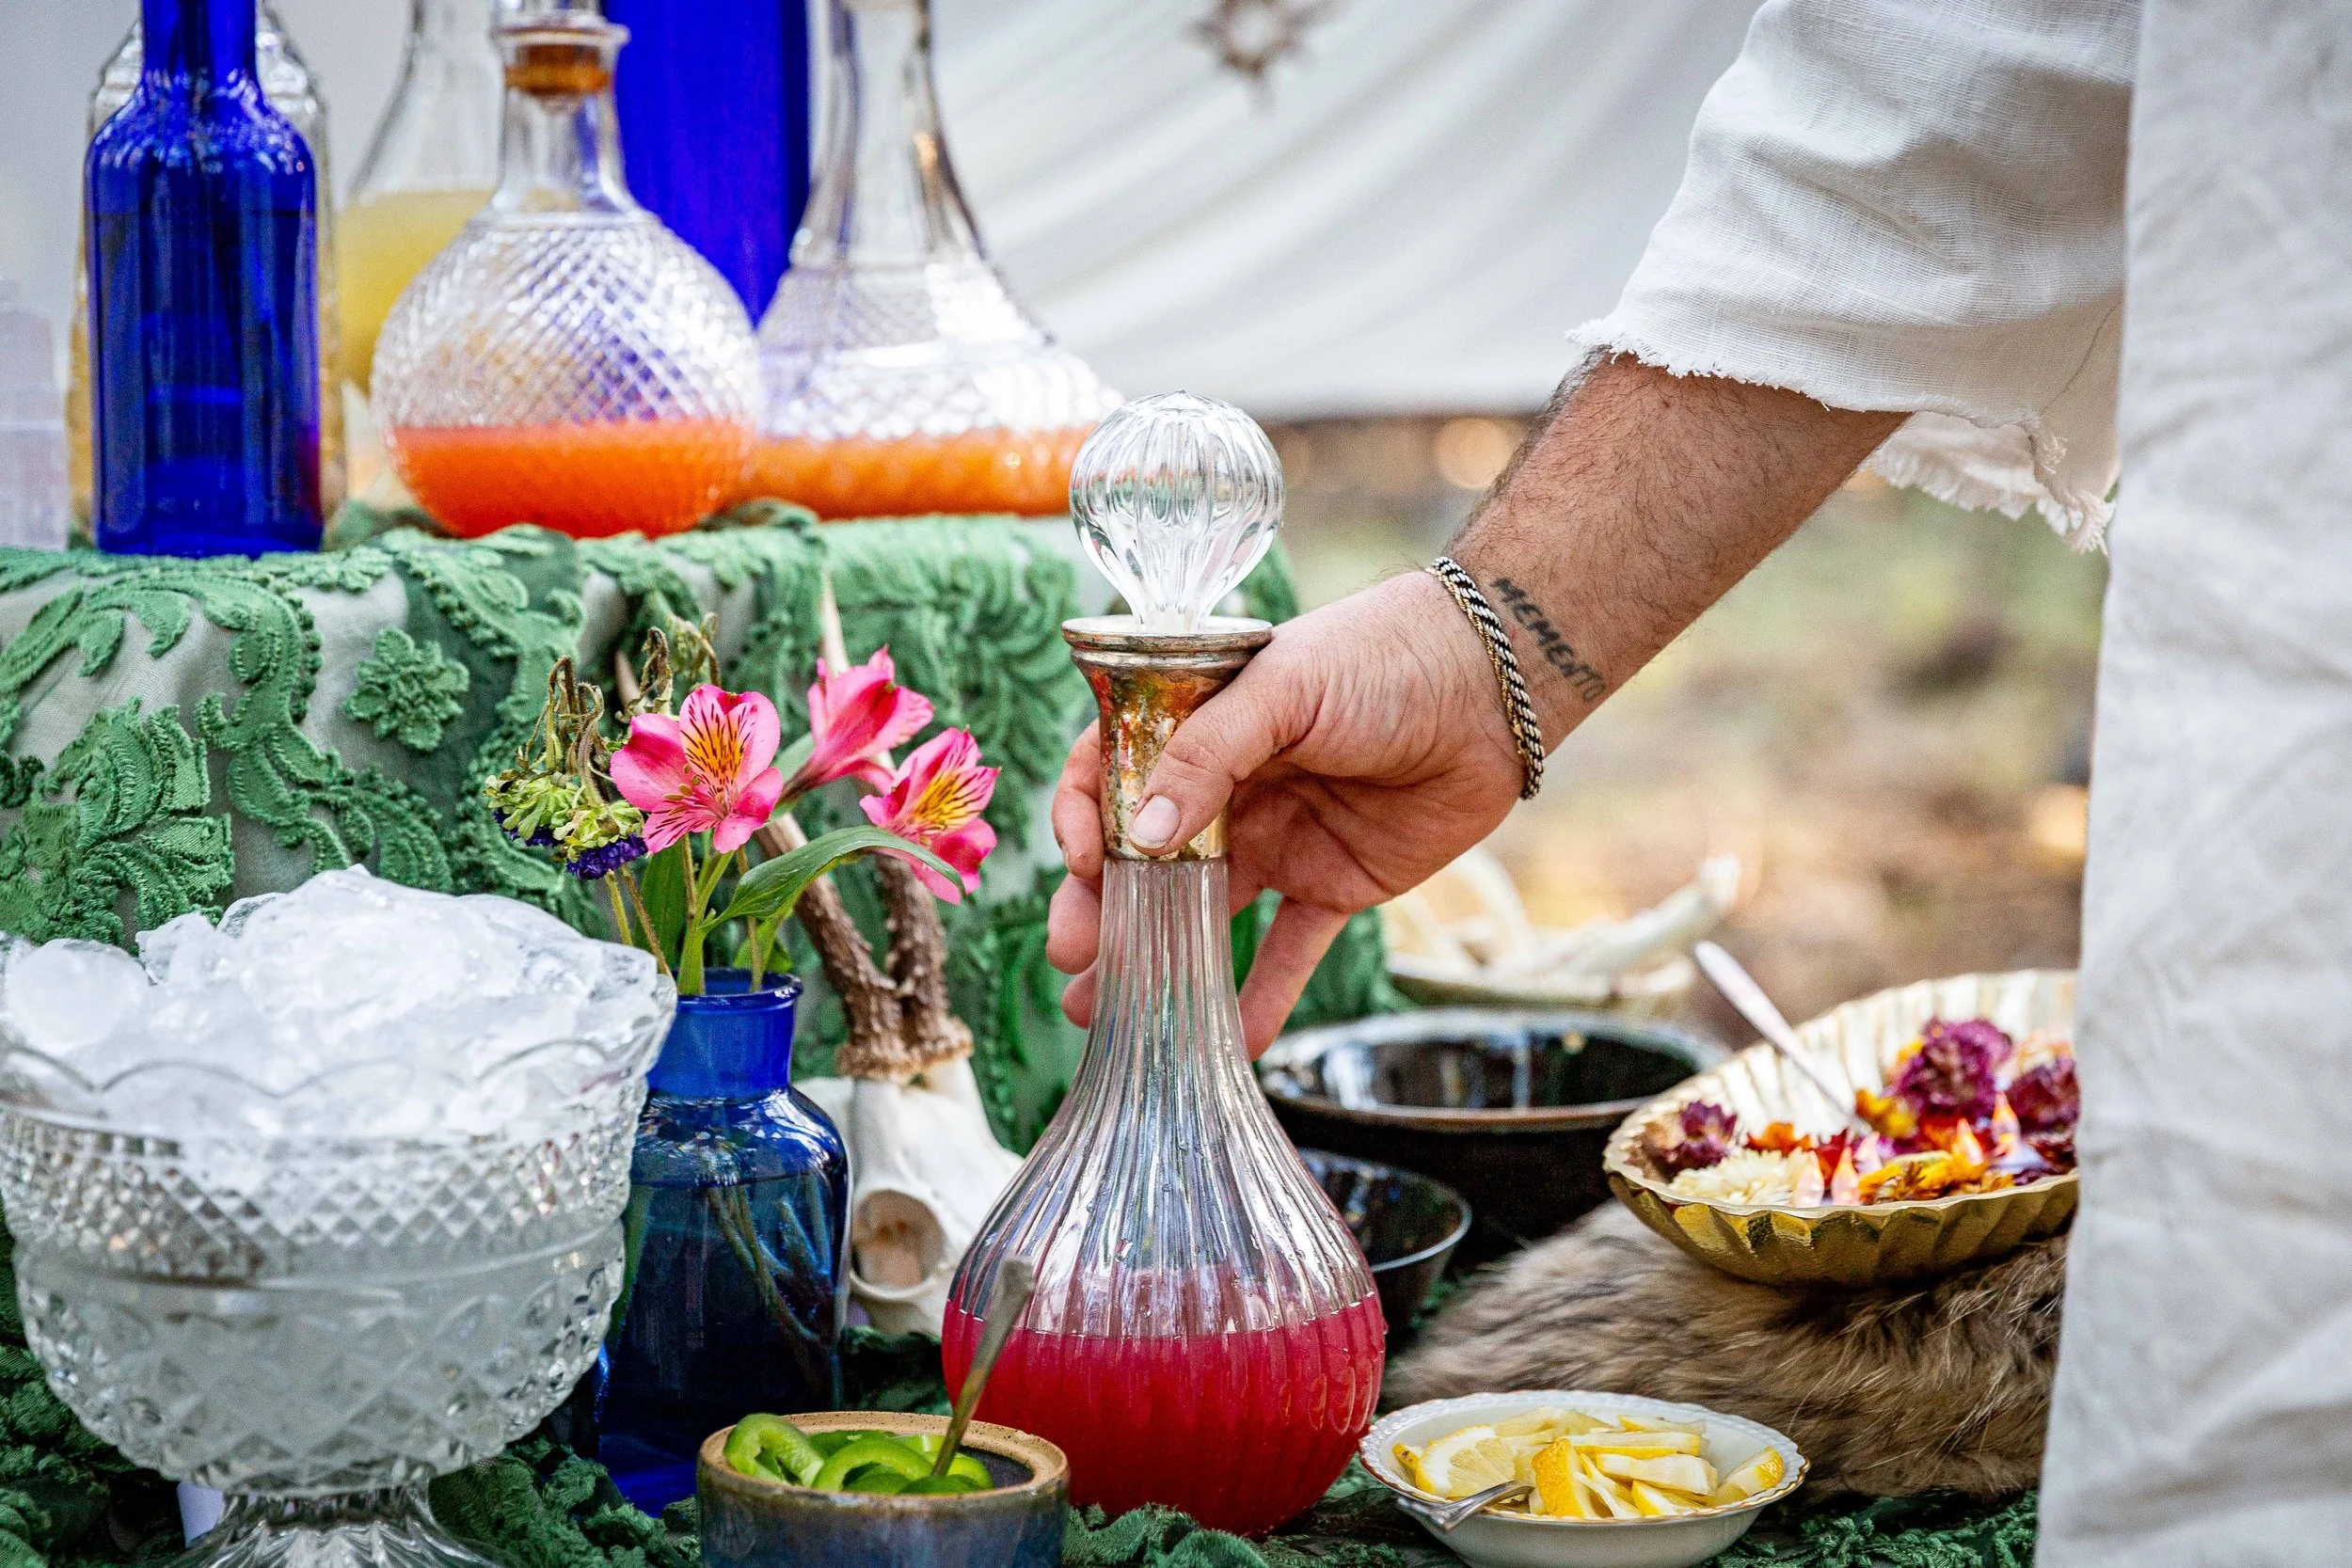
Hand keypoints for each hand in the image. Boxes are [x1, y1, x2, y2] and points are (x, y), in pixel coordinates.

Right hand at [1047, 570, 1524, 1054]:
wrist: (1493, 685)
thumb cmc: (1381, 656)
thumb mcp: (1284, 687)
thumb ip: (1208, 757)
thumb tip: (1139, 839)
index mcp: (1198, 727)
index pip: (1111, 775)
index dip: (1085, 821)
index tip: (1082, 863)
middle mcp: (1227, 790)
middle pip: (1145, 861)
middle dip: (1101, 912)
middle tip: (1072, 959)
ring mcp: (1279, 841)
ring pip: (1202, 915)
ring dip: (1156, 964)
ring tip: (1105, 1015)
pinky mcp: (1334, 884)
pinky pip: (1290, 950)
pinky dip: (1263, 998)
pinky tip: (1231, 1042)